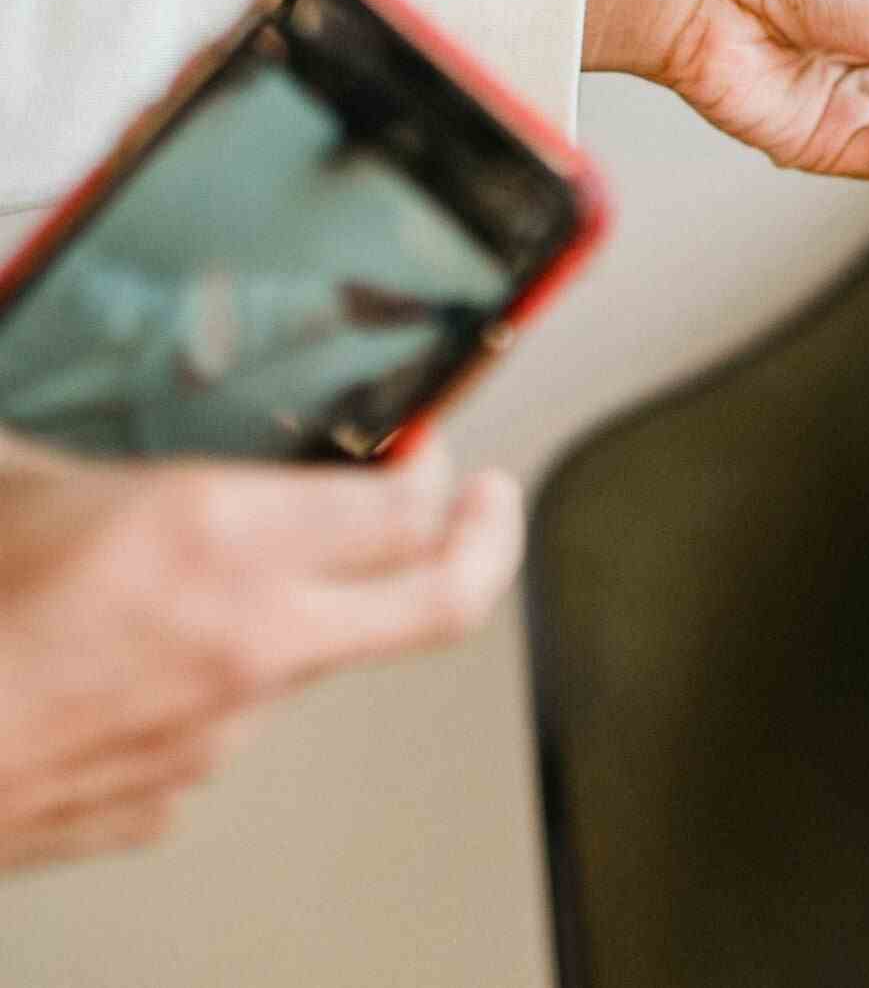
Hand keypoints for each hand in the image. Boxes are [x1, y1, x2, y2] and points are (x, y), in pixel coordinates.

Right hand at [0, 435, 522, 872]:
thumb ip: (86, 447)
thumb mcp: (17, 477)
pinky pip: (234, 722)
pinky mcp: (182, 787)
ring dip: (318, 611)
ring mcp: (228, 725)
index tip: (432, 452)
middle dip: (490, 543)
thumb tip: (81, 410)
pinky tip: (157, 656)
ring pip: (328, 657)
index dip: (439, 471)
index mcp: (219, 542)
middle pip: (445, 599)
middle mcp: (251, 639)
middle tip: (492, 509)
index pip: (409, 507)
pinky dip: (221, 682)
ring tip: (255, 577)